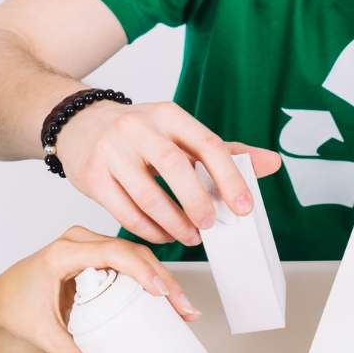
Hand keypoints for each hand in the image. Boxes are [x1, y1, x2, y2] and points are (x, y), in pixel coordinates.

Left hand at [0, 225, 197, 352]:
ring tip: (181, 305)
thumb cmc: (17, 304)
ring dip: (160, 276)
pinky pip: (128, 258)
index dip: (141, 269)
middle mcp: (78, 242)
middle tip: (182, 306)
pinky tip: (166, 295)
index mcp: (62, 254)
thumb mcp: (43, 333)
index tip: (160, 291)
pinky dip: (149, 275)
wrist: (3, 296)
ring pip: (135, 253)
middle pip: (131, 252)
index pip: (112, 253)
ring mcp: (88, 244)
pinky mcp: (96, 253)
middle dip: (161, 278)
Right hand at [55, 99, 281, 245]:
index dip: (229, 177)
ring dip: (173, 222)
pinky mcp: (92, 174)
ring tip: (189, 236)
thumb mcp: (182, 134)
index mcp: (169, 115)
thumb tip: (273, 163)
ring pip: (147, 194)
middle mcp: (139, 127)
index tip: (243, 207)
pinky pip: (123, 210)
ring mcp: (112, 150)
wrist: (80, 123)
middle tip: (210, 225)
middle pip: (175, 167)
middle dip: (198, 202)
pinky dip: (148, 229)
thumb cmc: (141, 134)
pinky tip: (163, 235)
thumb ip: (226, 152)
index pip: (207, 144)